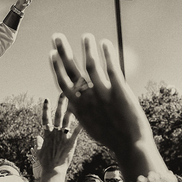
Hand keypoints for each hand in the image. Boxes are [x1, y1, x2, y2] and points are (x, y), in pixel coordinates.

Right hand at [34, 94, 81, 175]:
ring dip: (71, 108)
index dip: (45, 108)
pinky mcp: (71, 142)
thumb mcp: (38, 152)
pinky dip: (82, 124)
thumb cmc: (45, 163)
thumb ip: (37, 143)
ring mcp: (63, 136)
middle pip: (58, 114)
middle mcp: (55, 132)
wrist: (52, 170)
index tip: (46, 99)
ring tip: (77, 99)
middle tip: (64, 92)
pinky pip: (77, 131)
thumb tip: (36, 137)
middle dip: (60, 102)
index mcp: (47, 133)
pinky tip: (88, 116)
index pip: (45, 118)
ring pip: (67, 119)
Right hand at [50, 33, 152, 155]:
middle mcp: (87, 98)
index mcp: (79, 106)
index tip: (51, 53)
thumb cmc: (111, 138)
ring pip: (90, 66)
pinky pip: (111, 68)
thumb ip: (81, 112)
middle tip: (56, 36)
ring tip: (86, 35)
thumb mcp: (90, 126)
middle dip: (63, 52)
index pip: (62, 82)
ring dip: (87, 48)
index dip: (56, 67)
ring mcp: (102, 93)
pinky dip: (106, 54)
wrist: (129, 145)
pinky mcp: (118, 90)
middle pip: (71, 70)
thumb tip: (74, 106)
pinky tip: (104, 42)